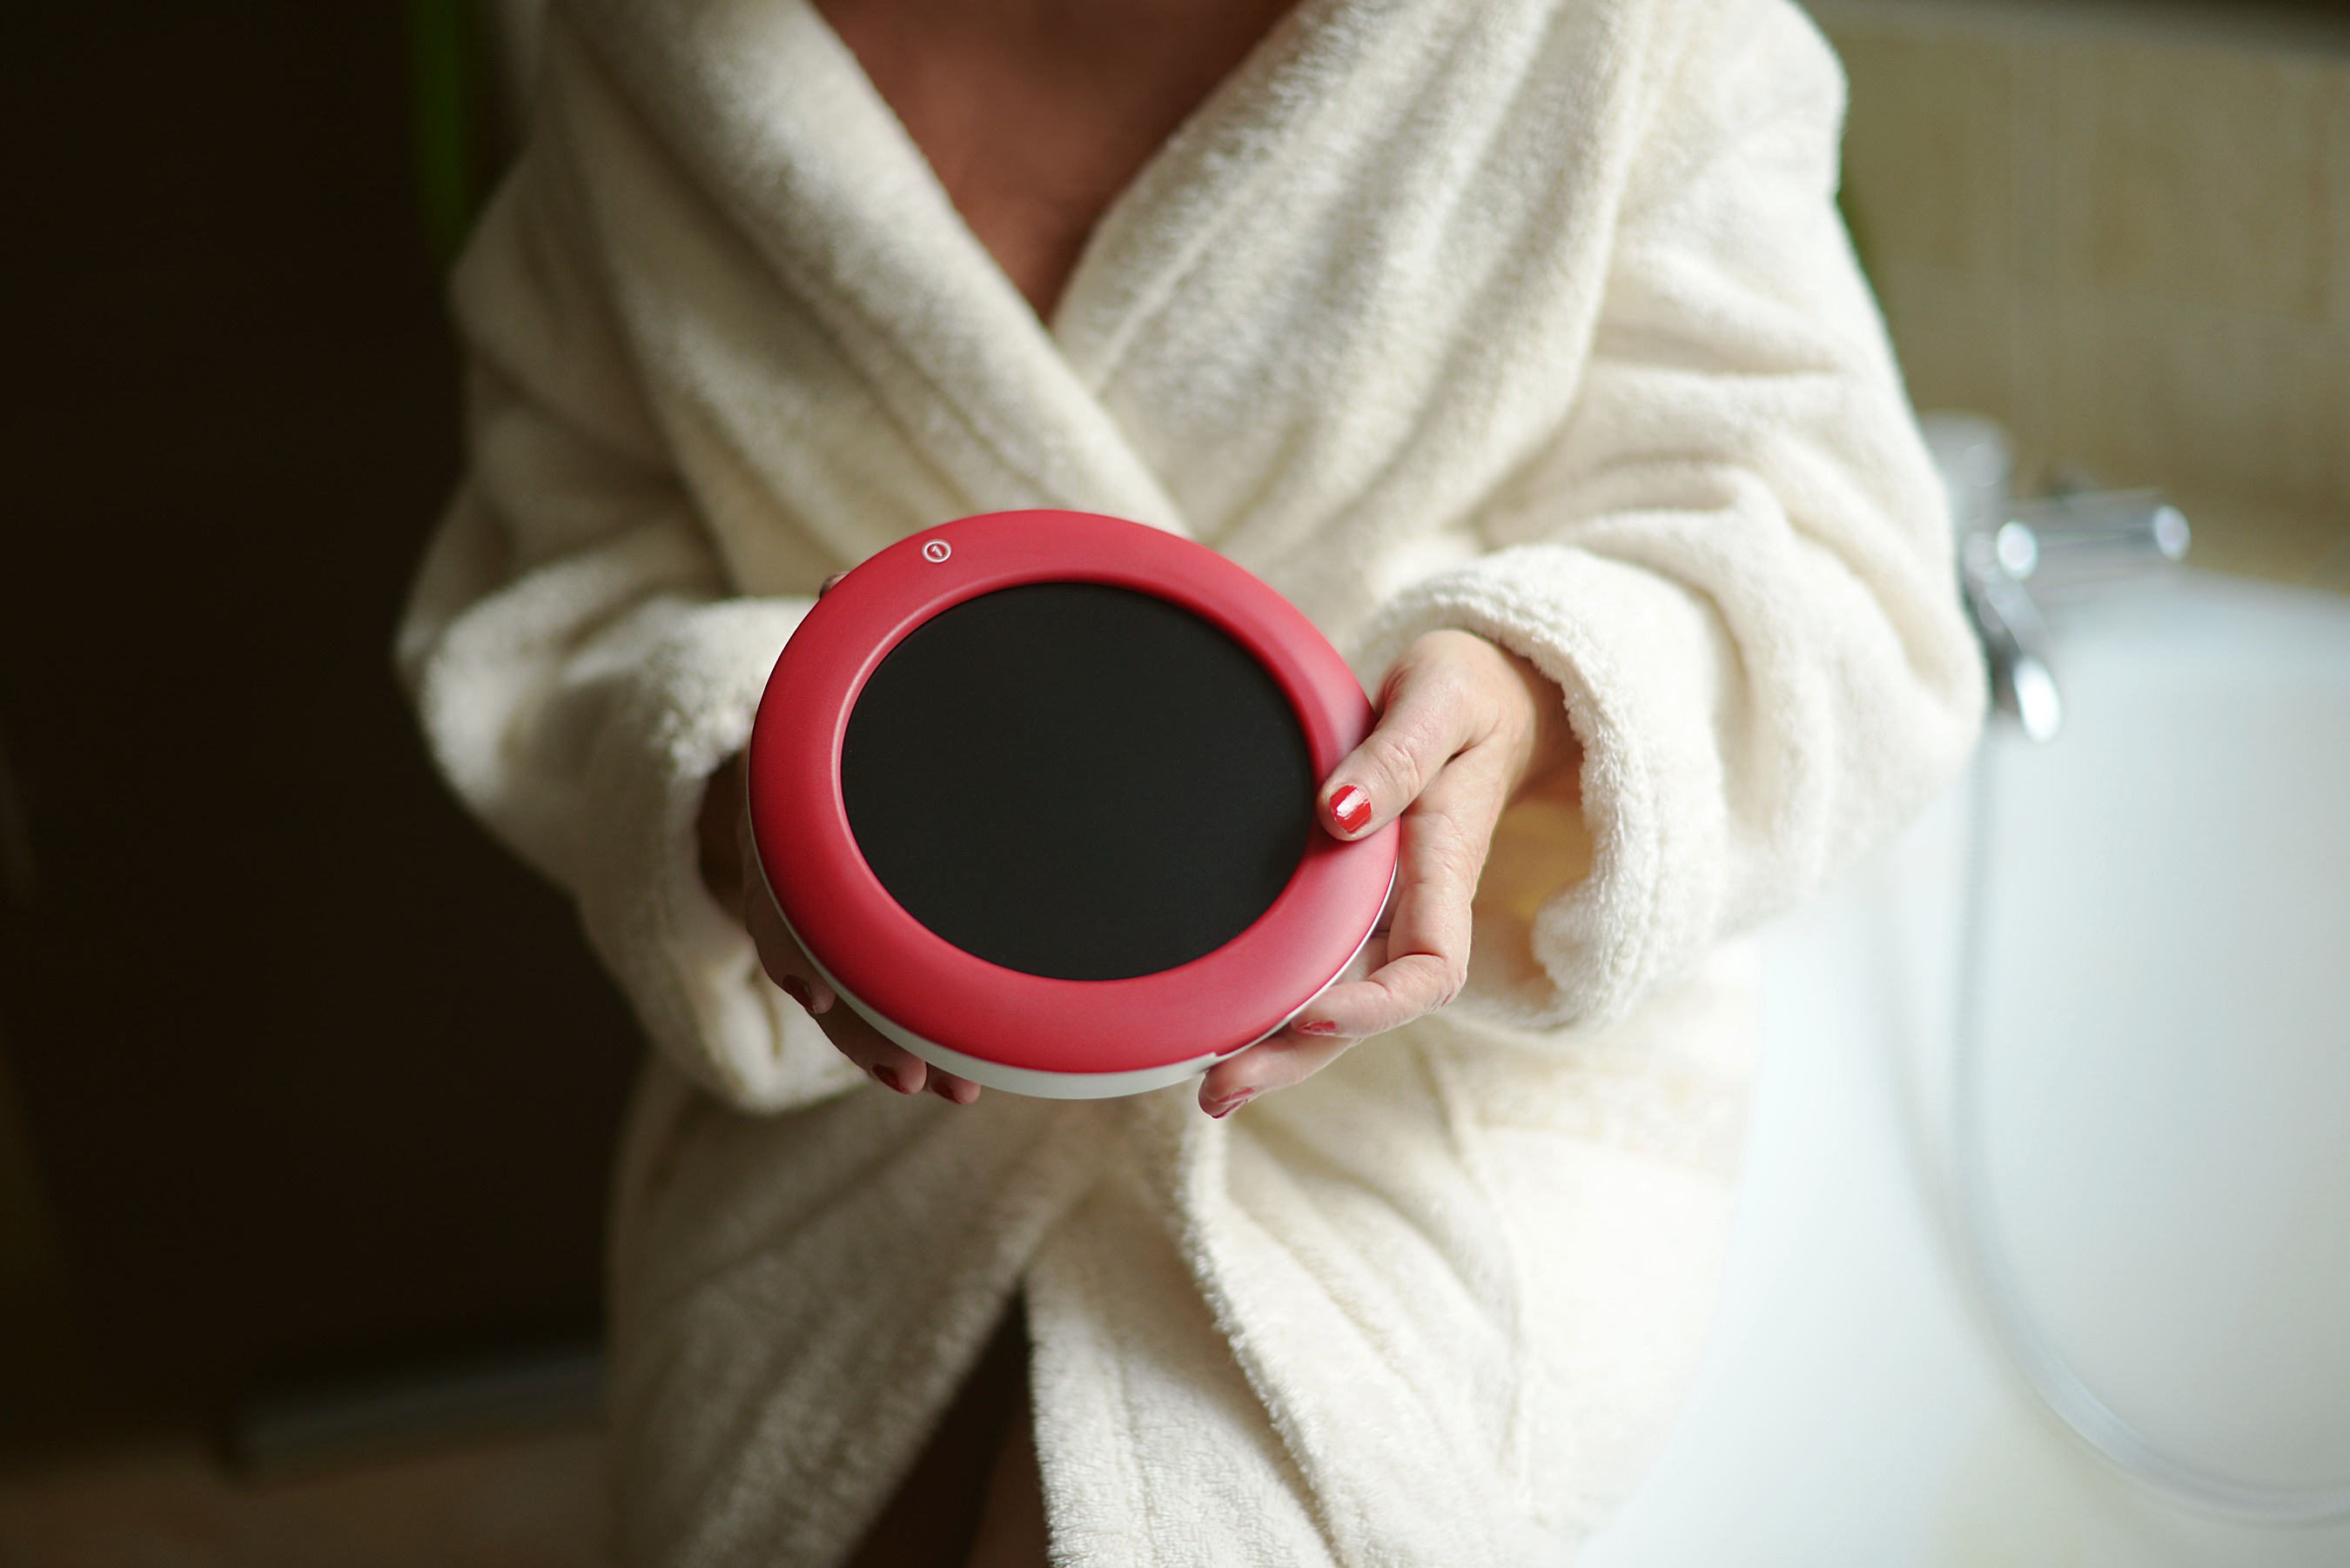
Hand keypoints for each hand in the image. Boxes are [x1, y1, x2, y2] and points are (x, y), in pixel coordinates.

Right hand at [695, 575, 984, 1104]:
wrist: (818, 733)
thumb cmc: (852, 700)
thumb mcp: (838, 669)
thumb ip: (845, 629)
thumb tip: (836, 582)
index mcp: (781, 803)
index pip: (769, 882)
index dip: (793, 940)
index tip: (818, 989)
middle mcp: (789, 863)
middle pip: (811, 962)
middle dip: (859, 1024)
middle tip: (914, 1071)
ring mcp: (820, 905)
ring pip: (844, 994)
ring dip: (888, 1047)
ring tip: (948, 1088)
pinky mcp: (858, 934)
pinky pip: (873, 997)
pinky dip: (906, 1038)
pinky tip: (956, 1075)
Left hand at [1195, 629, 1580, 1117]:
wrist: (1485, 692)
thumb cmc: (1466, 692)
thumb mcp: (1442, 700)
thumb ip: (1397, 754)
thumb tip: (1341, 812)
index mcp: (1446, 863)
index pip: (1431, 970)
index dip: (1376, 1006)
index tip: (1314, 1013)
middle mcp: (1414, 903)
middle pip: (1366, 1007)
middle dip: (1299, 1056)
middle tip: (1219, 1092)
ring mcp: (1384, 907)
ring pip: (1336, 1000)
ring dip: (1278, 1048)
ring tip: (1209, 1090)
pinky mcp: (1353, 897)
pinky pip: (1317, 964)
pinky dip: (1273, 1004)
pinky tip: (1218, 1031)